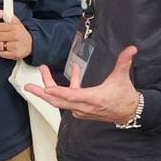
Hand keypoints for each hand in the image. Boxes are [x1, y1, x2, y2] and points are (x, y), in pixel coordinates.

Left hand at [0, 11, 30, 59]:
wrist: (31, 44)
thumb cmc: (20, 33)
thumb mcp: (15, 22)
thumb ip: (4, 15)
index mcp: (15, 27)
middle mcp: (16, 35)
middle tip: (2, 38)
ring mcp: (15, 46)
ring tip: (5, 44)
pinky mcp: (15, 54)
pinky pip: (1, 54)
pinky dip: (3, 52)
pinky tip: (8, 50)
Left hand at [24, 45, 142, 124]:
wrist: (129, 112)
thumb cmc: (124, 96)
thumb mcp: (123, 78)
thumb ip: (124, 62)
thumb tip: (131, 49)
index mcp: (93, 98)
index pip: (72, 96)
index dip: (59, 92)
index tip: (47, 88)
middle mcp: (84, 107)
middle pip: (58, 101)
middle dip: (42, 92)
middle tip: (28, 86)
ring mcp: (80, 110)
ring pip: (60, 100)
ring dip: (50, 87)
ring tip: (44, 71)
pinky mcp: (80, 111)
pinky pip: (66, 100)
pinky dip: (63, 89)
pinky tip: (73, 73)